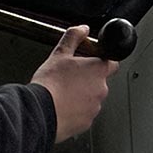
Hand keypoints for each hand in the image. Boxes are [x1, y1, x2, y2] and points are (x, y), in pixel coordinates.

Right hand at [29, 26, 117, 142]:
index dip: (102, 60)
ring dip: (82, 95)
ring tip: (63, 93)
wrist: (39, 111)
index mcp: (98, 70)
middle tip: (70, 77)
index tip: (92, 60)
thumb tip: (83, 29)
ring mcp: (95, 108)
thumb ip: (74, 37)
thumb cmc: (50, 84)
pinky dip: (76, 111)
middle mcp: (101, 89)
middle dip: (87, 79)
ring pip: (92, 98)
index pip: (112, 62)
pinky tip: (63, 106)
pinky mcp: (87, 123)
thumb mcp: (60, 53)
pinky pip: (85, 114)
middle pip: (99, 81)